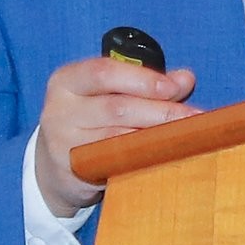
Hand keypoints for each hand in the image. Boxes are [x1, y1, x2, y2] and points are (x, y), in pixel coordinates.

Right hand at [36, 57, 198, 216]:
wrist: (50, 166)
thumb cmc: (88, 118)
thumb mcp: (109, 92)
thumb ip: (145, 82)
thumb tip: (186, 77)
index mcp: (67, 79)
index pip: (105, 72)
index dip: (143, 79)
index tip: (175, 87)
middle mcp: (59, 109)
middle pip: (116, 107)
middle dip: (160, 111)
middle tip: (193, 116)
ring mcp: (62, 144)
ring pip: (117, 139)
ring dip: (157, 136)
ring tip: (186, 135)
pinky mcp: (71, 172)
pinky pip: (114, 164)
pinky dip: (142, 158)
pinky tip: (164, 155)